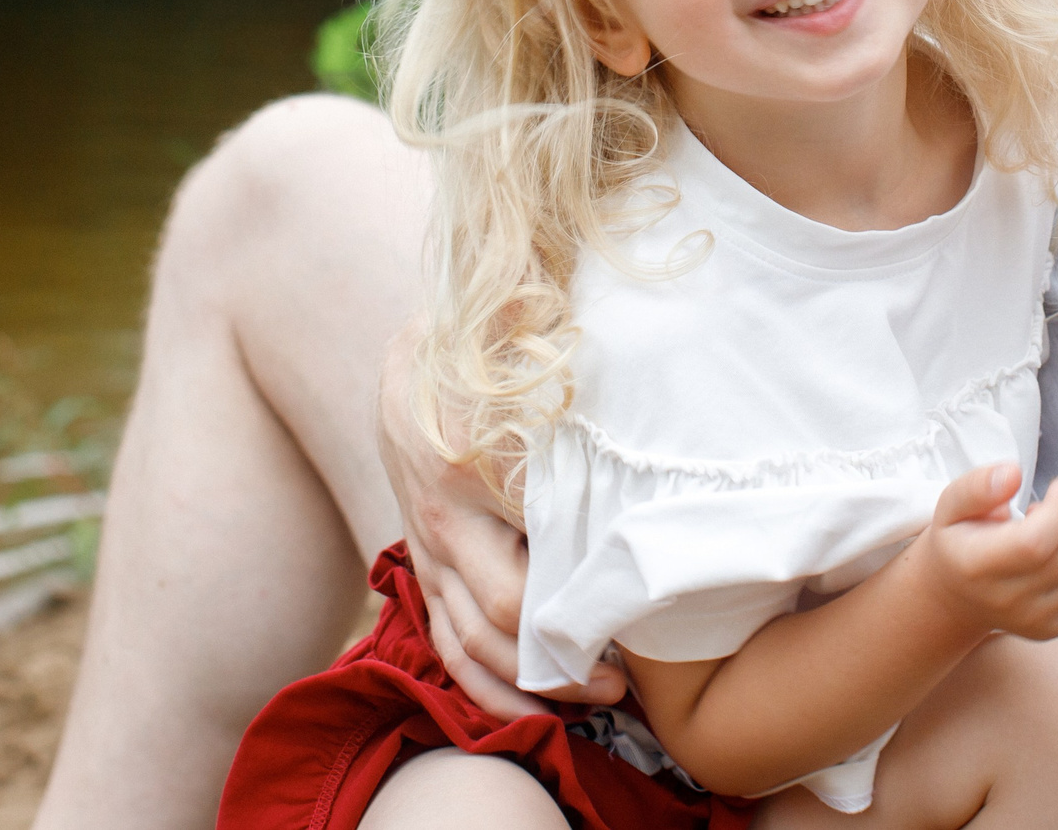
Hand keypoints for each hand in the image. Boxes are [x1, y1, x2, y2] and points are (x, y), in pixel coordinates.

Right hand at [377, 320, 626, 711]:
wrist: (410, 365)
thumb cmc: (488, 353)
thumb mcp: (522, 344)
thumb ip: (560, 351)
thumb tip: (618, 340)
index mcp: (474, 464)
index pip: (540, 538)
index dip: (592, 580)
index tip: (647, 599)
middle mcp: (447, 520)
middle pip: (505, 610)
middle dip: (569, 651)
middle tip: (634, 671)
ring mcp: (432, 554)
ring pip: (471, 646)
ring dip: (535, 684)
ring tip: (605, 697)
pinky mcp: (428, 574)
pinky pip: (446, 650)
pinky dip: (486, 693)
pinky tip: (534, 717)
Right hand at [910, 463, 1057, 642]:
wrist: (955, 597)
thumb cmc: (958, 541)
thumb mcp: (951, 505)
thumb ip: (978, 486)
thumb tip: (1014, 473)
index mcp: (978, 566)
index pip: (1036, 541)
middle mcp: (1008, 601)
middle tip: (1051, 508)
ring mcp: (1034, 621)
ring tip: (1053, 534)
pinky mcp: (1054, 629)